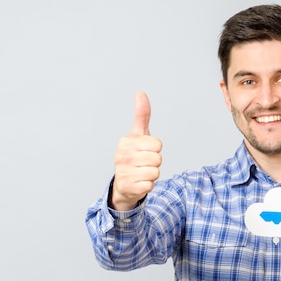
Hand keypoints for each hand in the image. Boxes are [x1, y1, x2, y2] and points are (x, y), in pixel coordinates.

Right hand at [110, 91, 162, 210]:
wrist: (123, 184)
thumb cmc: (133, 156)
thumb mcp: (138, 135)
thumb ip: (142, 115)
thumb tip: (140, 93)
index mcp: (126, 142)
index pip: (158, 145)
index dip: (155, 149)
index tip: (145, 151)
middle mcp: (122, 156)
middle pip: (158, 159)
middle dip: (154, 162)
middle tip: (144, 164)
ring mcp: (124, 172)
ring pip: (156, 172)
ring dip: (152, 174)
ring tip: (141, 173)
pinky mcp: (128, 187)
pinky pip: (150, 185)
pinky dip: (148, 185)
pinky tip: (139, 183)